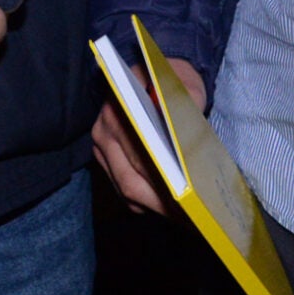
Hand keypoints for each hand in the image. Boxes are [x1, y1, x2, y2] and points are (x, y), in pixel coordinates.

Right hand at [90, 58, 203, 213]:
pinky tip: (170, 208)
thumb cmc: (172, 82)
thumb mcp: (186, 84)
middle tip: (192, 219)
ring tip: (185, 218)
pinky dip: (145, 203)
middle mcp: (103, 131)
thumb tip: (192, 134)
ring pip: (125, 190)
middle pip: (131, 181)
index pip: (141, 157)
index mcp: (121, 110)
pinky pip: (122, 189)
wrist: (151, 74)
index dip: (165, 182)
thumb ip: (191, 102)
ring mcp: (101, 147)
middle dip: (163, 204)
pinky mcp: (104, 159)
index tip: (188, 199)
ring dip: (155, 208)